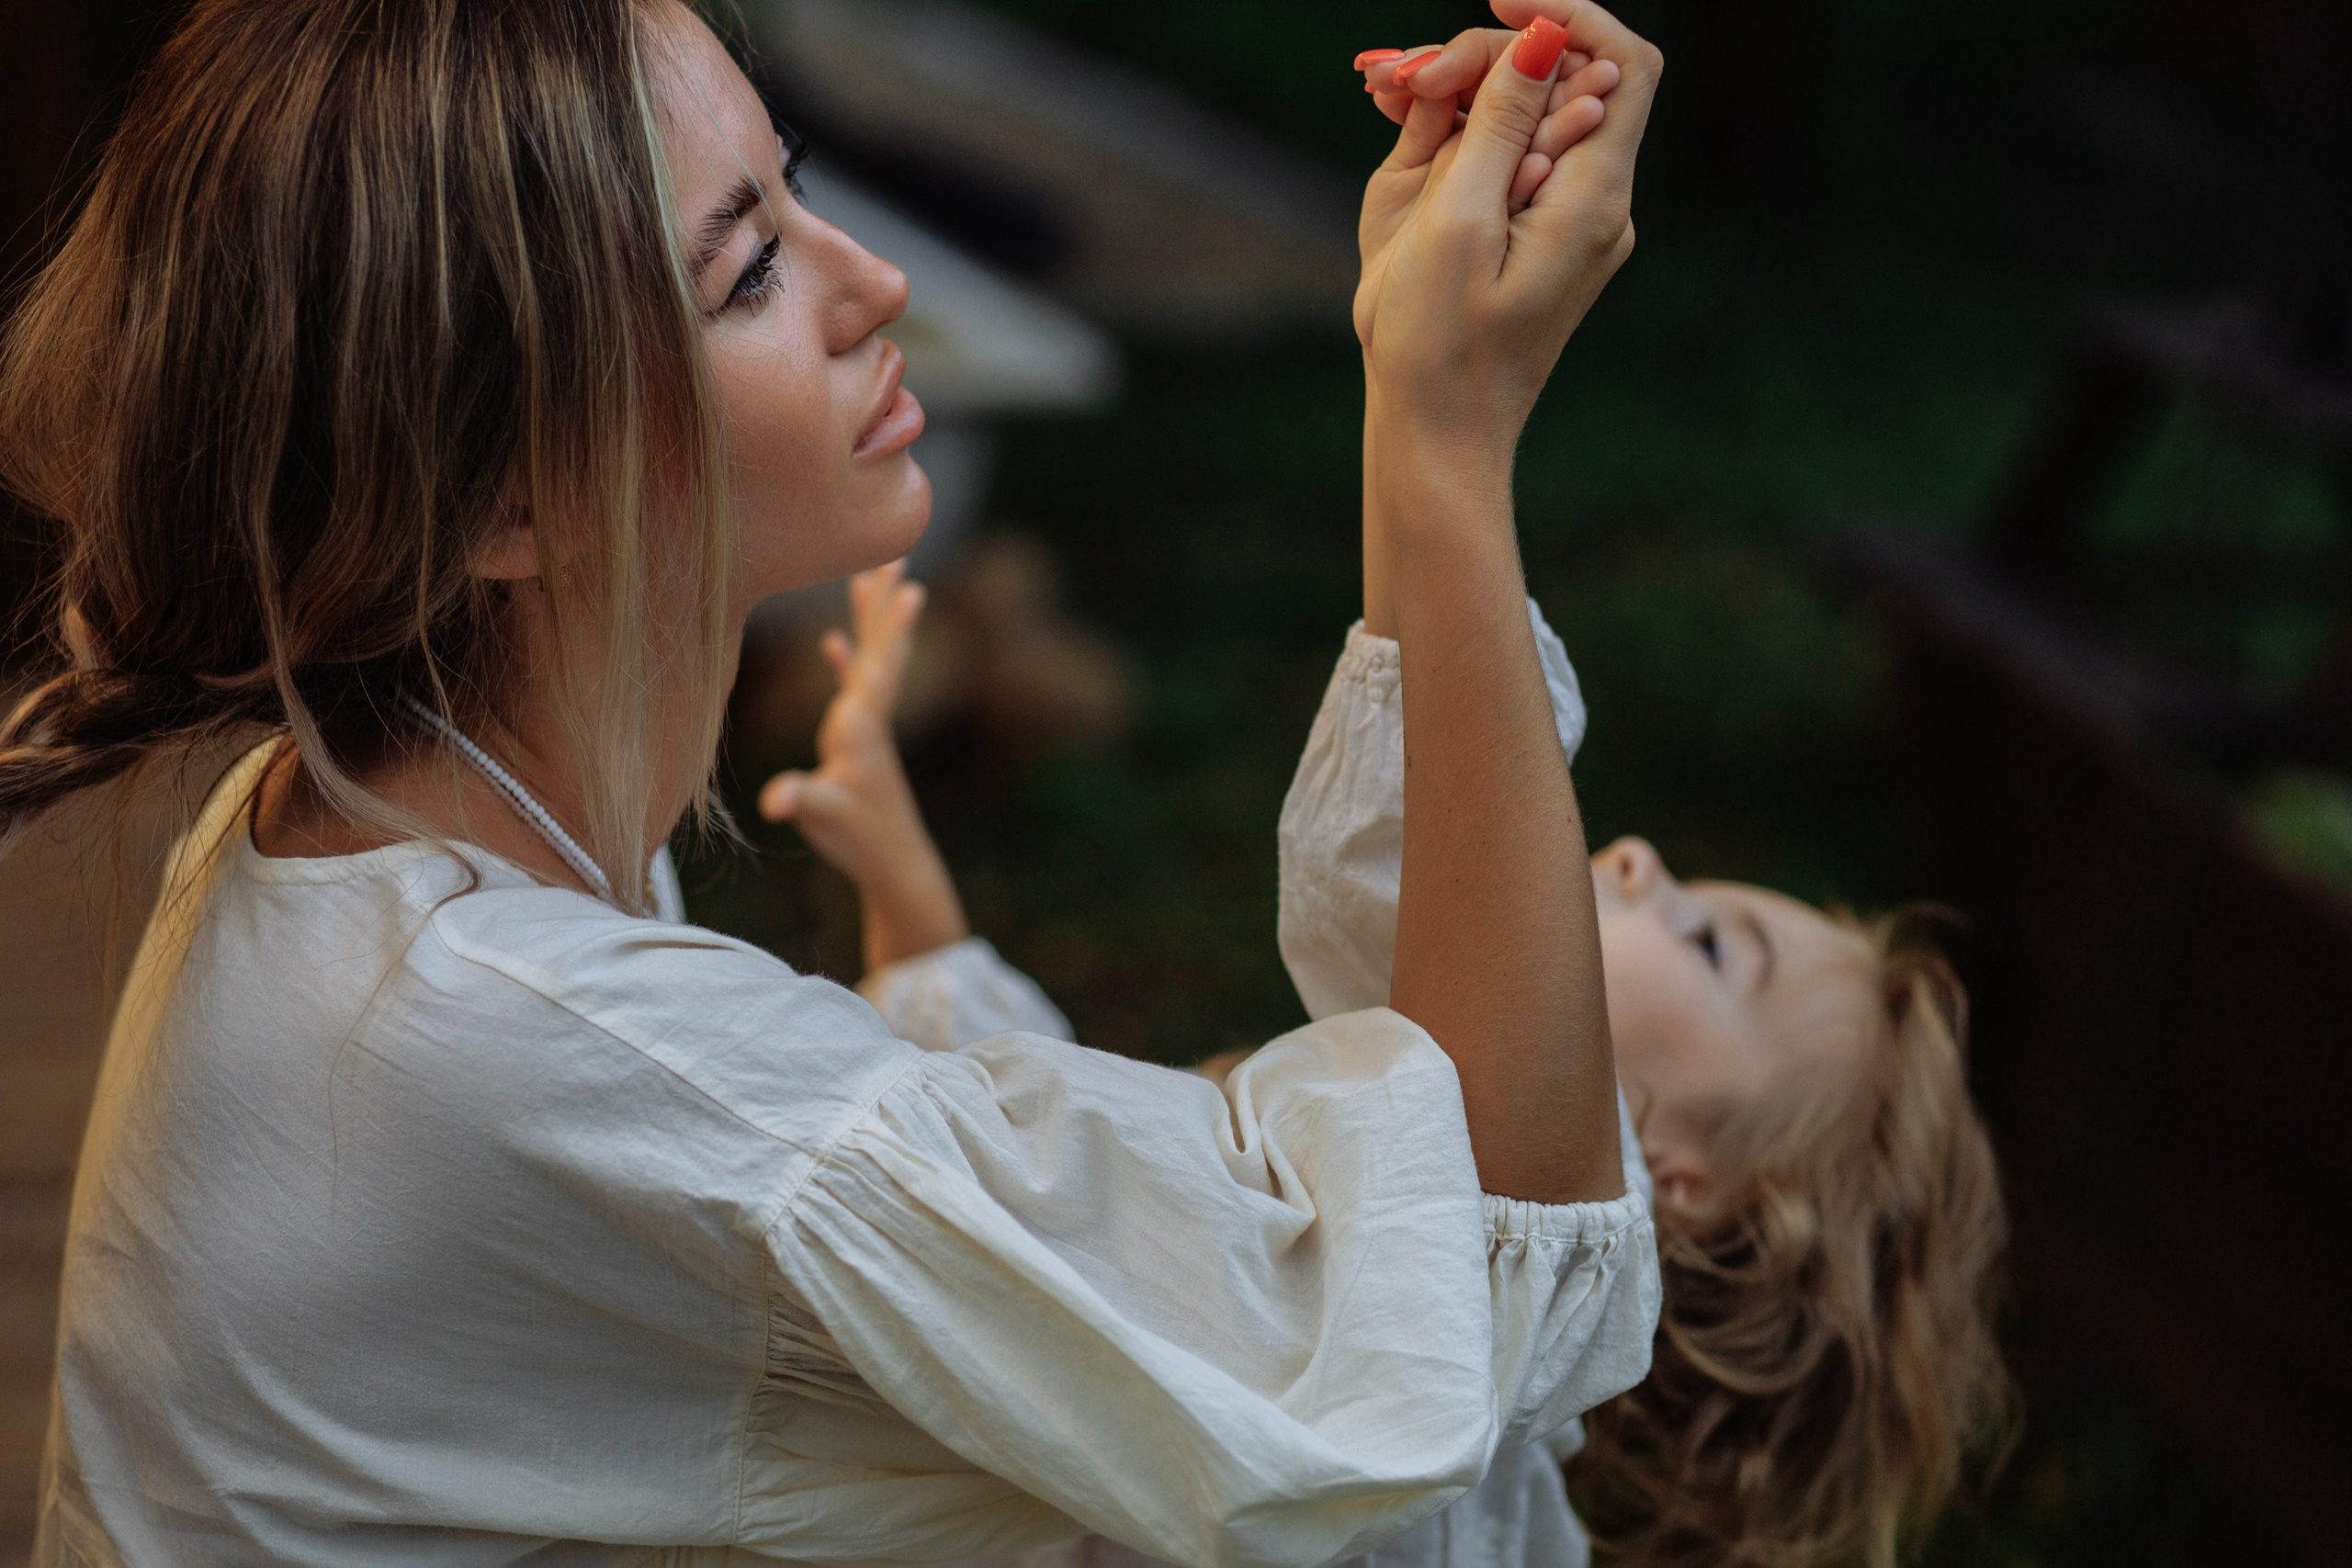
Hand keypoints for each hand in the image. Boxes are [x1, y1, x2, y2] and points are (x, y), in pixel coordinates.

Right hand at [758, 560, 968, 970]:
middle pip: (878, 647)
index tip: (909, 584)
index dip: (891, 628)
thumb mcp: (824, 819)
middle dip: (882, 601)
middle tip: (896, 551)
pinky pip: (851, 686)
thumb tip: (775, 801)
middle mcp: (868, 717)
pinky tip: (832, 641)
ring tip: (869, 576)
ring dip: (868, 619)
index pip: (879, 666)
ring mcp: (865, 726)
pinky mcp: (857, 740)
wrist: (896, 864)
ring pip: (867, 659)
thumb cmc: (861, 840)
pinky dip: (843, 660)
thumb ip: (802, 803)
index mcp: (860, 726)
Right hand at [1353, 4, 1661, 465]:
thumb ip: (1498, 125)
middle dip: (1480, 60)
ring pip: (1523, 115)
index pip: (1619, 63)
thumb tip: (1542, 40)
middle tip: (1397, 79)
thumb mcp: (1456, 223)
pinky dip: (1455, 130)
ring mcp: (1564, 219)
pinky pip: (1504, 157)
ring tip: (1381, 90)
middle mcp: (1594, 202)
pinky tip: (1398, 116)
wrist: (1437, 436)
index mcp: (1592, 199)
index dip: (1565, 15)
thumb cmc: (1438, 346)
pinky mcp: (1529, 234)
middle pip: (1559, 82)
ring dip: (1456, 90)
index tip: (1496, 2)